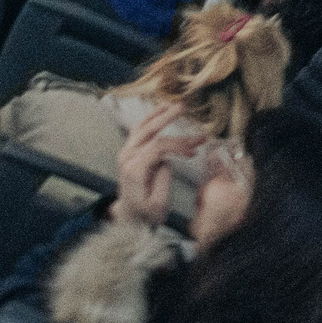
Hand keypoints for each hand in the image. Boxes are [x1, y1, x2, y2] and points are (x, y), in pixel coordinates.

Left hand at [112, 102, 196, 226]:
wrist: (130, 217)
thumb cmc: (145, 213)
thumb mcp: (158, 205)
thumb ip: (163, 181)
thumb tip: (167, 161)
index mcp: (135, 170)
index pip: (159, 147)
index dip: (179, 145)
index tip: (194, 151)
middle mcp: (128, 158)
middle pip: (149, 132)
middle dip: (167, 119)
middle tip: (182, 108)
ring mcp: (127, 153)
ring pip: (142, 127)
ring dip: (158, 114)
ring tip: (173, 105)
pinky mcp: (130, 152)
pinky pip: (139, 130)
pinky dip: (150, 119)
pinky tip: (161, 111)